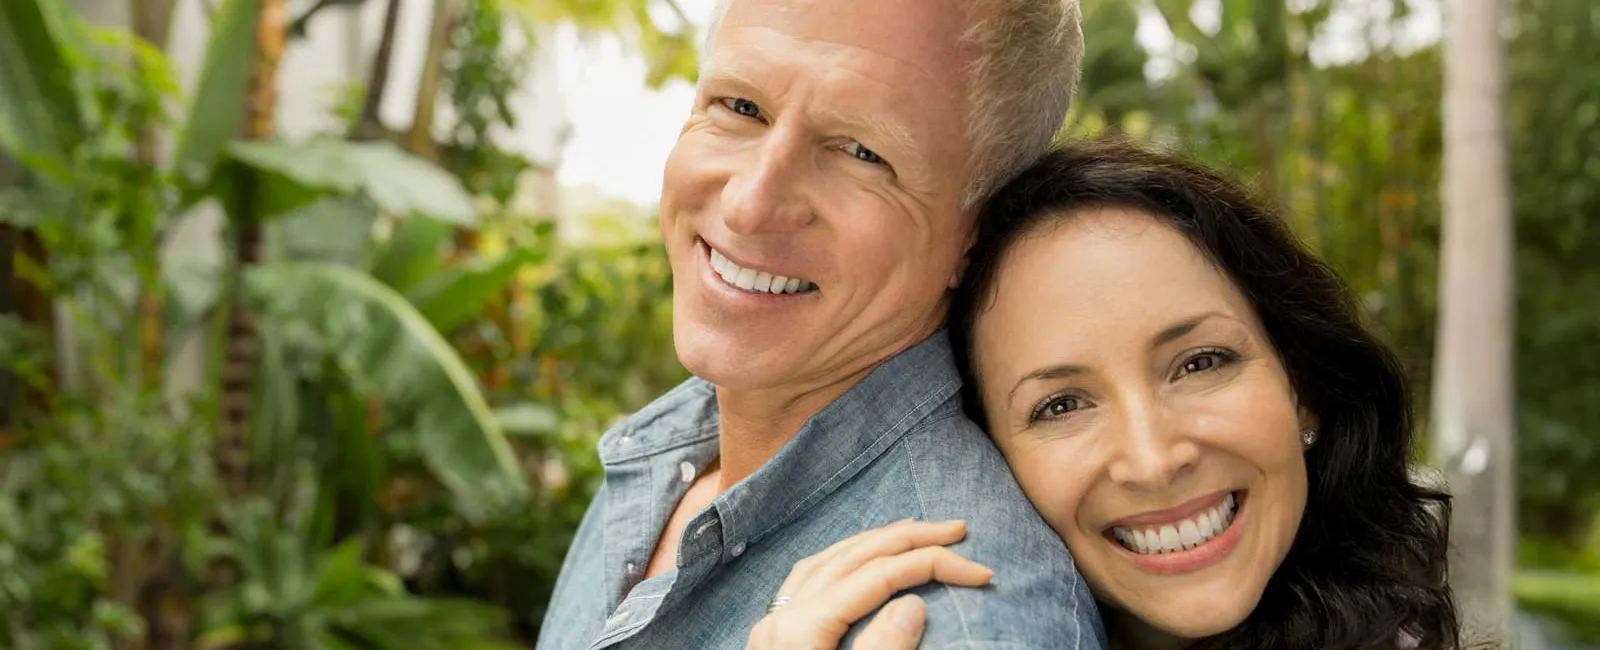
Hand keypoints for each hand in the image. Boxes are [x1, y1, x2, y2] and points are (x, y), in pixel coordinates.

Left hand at [746, 519, 993, 649]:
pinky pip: (807, 580)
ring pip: (826, 561)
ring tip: (914, 531)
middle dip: (908, 539)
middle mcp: (781, 620)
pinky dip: (840, 560)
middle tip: (958, 530)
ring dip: (873, 542)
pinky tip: (855, 561)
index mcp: (801, 632)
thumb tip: (912, 603)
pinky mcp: (773, 643)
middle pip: (852, 557)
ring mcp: (772, 629)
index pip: (877, 576)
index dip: (932, 565)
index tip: (983, 573)